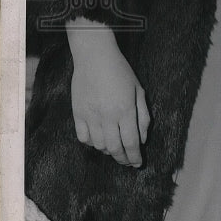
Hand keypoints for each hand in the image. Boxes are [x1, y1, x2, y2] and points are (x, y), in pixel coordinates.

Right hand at [68, 21, 148, 166]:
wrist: (95, 57)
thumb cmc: (121, 71)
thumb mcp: (139, 90)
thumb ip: (143, 116)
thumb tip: (142, 139)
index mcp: (125, 110)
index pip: (131, 142)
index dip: (135, 157)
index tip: (138, 164)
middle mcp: (108, 116)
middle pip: (115, 148)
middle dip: (123, 159)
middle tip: (127, 162)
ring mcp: (90, 116)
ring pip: (99, 145)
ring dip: (108, 151)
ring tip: (115, 149)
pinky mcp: (77, 114)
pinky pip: (83, 138)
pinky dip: (92, 143)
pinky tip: (98, 139)